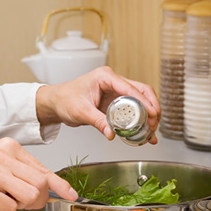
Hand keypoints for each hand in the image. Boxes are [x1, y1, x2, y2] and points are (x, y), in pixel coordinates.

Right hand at [0, 138, 76, 210]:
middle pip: (40, 184)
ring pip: (30, 196)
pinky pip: (11, 207)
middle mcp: (2, 156)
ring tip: (7, 199)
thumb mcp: (1, 168)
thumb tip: (51, 189)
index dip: (59, 185)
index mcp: (9, 147)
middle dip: (38, 200)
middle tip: (25, 202)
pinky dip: (5, 210)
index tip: (71, 194)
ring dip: (22, 205)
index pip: (43, 168)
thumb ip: (25, 175)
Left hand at [35, 66, 160, 143]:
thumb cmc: (64, 99)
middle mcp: (113, 82)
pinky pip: (132, 110)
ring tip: (152, 131)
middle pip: (141, 91)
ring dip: (148, 115)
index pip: (131, 88)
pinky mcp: (115, 102)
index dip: (145, 101)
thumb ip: (97, 122)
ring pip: (140, 100)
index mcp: (106, 77)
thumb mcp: (81, 111)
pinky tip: (144, 133)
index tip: (153, 113)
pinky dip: (139, 121)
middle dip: (151, 108)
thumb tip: (111, 133)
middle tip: (155, 124)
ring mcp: (115, 92)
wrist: (56, 103)